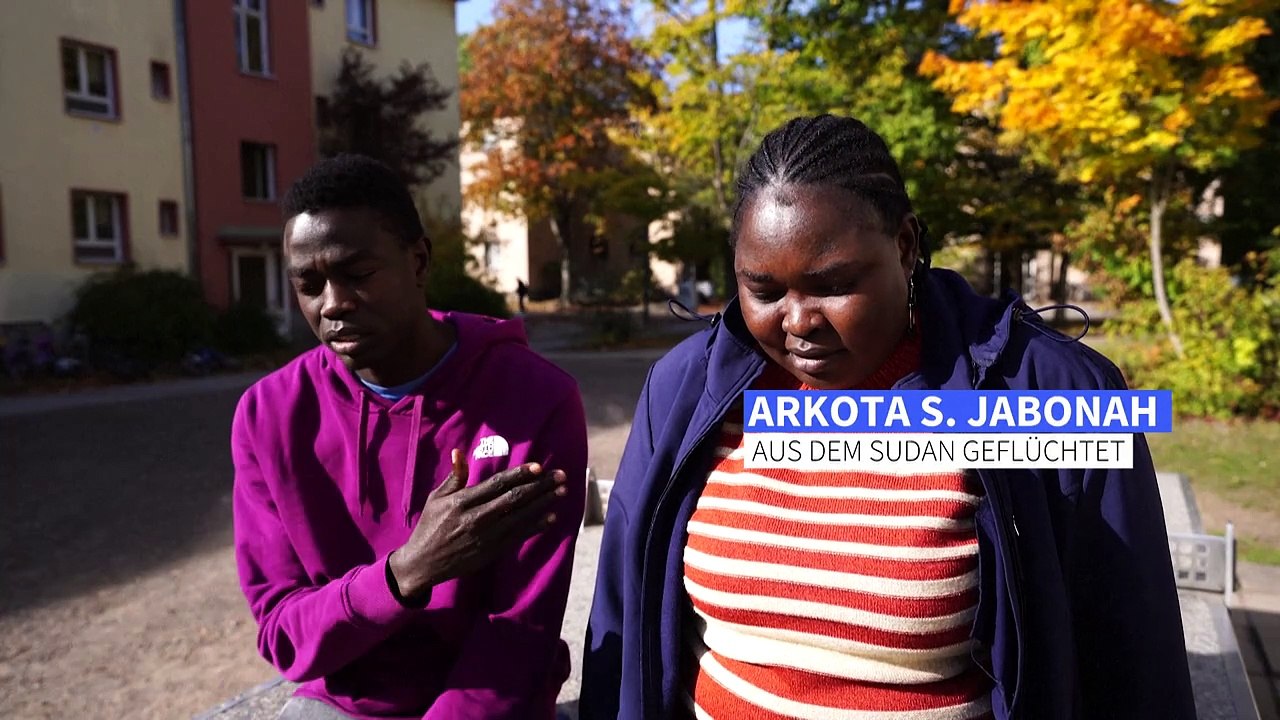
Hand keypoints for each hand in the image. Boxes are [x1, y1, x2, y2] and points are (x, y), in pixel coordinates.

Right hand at [388, 449, 566, 601]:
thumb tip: (459, 452)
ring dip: (544, 503)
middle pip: (515, 499)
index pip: (497, 484)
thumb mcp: (436, 498)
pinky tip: (551, 517)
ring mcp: (487, 536)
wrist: (424, 564)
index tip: (538, 466)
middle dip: (540, 486)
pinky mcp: (492, 551)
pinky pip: (519, 536)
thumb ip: (454, 477)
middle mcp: (477, 518)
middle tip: (560, 476)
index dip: (519, 475)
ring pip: (521, 517)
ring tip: (562, 492)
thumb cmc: (430, 526)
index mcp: (463, 502)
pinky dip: (536, 526)